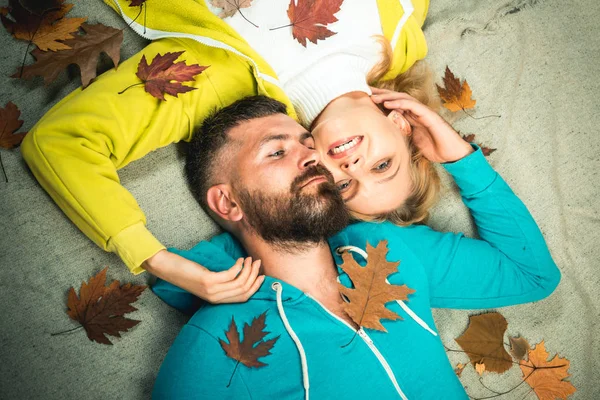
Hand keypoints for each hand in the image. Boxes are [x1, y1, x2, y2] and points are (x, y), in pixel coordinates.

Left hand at [143, 250, 264, 303]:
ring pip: (239, 283)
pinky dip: (238, 266)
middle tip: (257, 263)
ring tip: (250, 259)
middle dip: (254, 276)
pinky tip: (239, 259)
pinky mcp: (208, 281)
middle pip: (243, 290)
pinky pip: (230, 275)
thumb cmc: (187, 272)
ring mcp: (212, 290)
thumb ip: (221, 282)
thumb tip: (239, 274)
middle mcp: (215, 298)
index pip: (243, 298)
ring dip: (248, 270)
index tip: (261, 276)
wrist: (168, 269)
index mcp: (216, 300)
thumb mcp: (207, 280)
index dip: (255, 287)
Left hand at [370, 87, 473, 162]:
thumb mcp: (412, 143)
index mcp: (413, 118)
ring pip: (404, 99)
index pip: (395, 106)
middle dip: (383, 94)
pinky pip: (413, 106)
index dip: (382, 101)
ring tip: (374, 96)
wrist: (453, 154)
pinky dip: (400, 103)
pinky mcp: (430, 116)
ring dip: (388, 96)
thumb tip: (386, 137)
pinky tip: (388, 103)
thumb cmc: (435, 150)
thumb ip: (402, 136)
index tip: (368, 99)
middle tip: (367, 91)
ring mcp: (424, 112)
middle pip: (398, 99)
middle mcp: (418, 112)